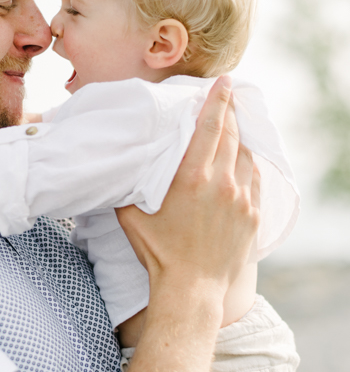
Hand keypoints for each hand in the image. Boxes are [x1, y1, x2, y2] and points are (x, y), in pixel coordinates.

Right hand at [116, 76, 259, 297]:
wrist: (192, 289)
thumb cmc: (158, 254)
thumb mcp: (131, 217)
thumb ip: (127, 188)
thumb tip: (116, 167)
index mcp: (191, 178)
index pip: (210, 127)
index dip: (217, 100)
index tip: (223, 81)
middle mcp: (221, 183)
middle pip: (230, 135)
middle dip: (229, 112)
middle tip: (227, 96)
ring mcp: (241, 199)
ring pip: (245, 156)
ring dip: (238, 138)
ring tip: (232, 127)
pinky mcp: (252, 215)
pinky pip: (254, 180)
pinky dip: (248, 164)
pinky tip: (241, 161)